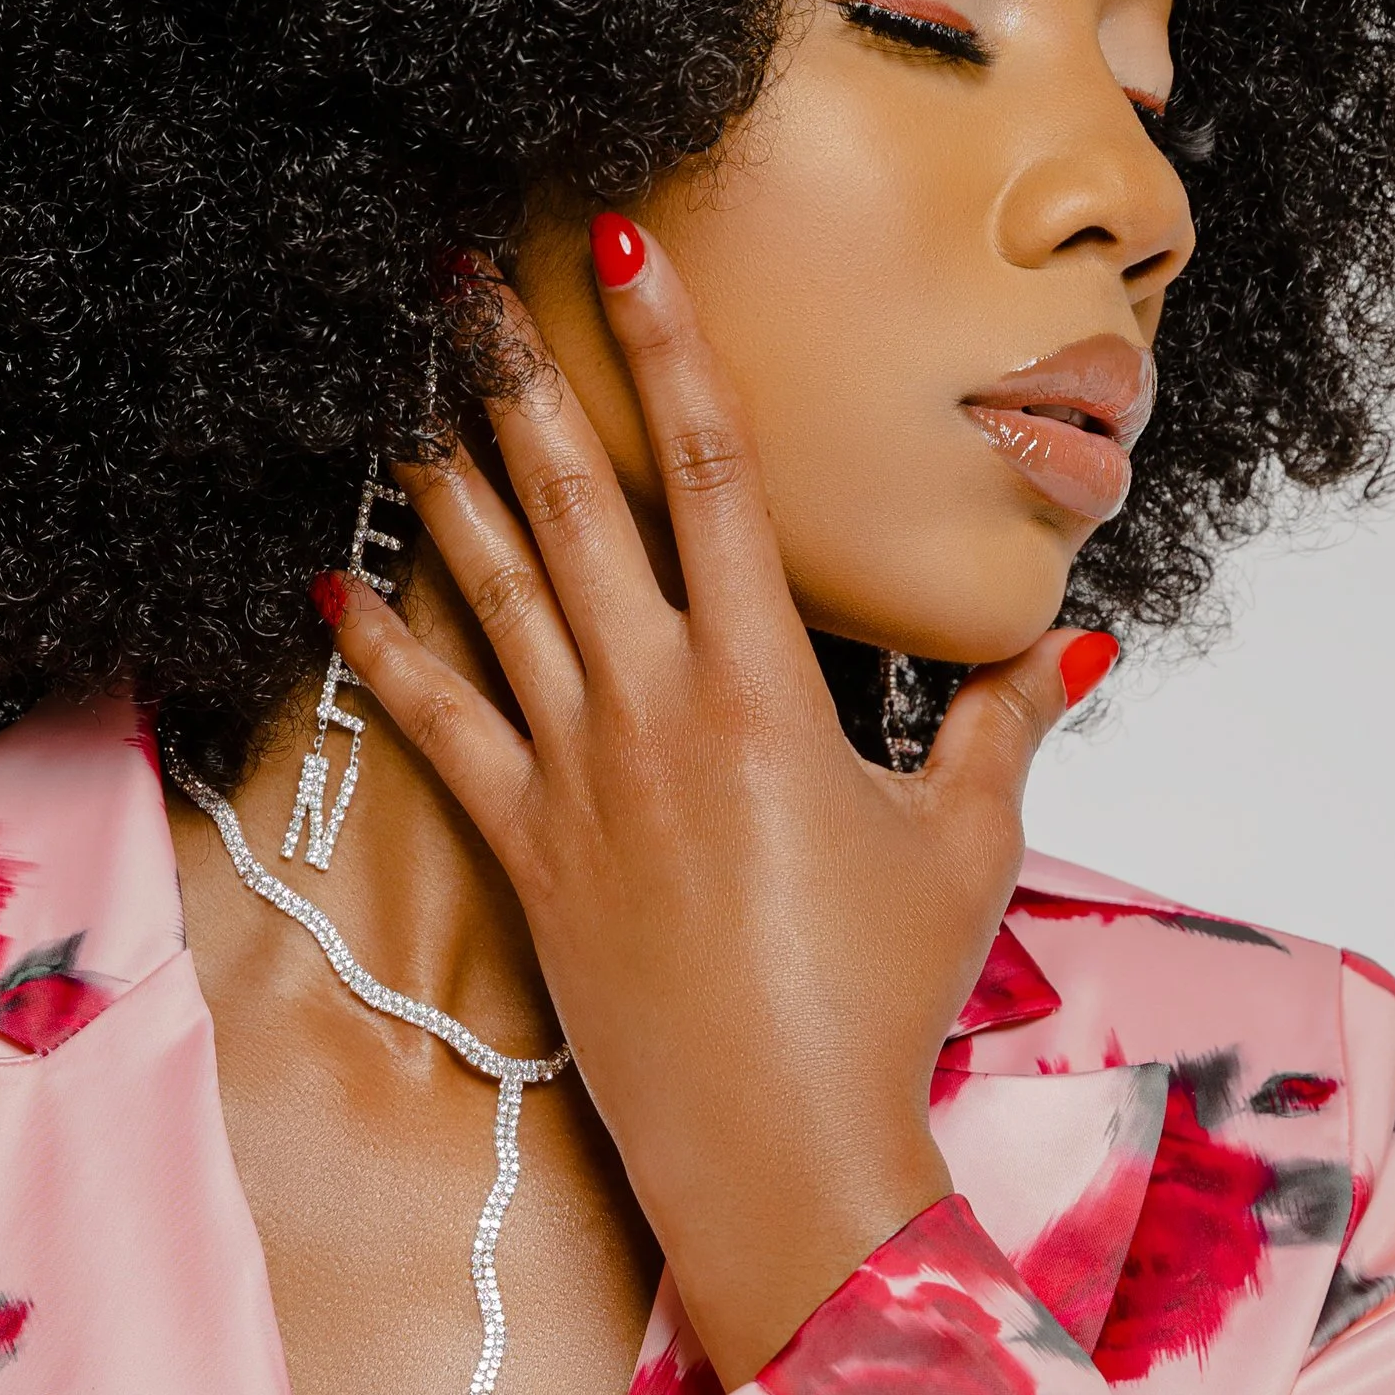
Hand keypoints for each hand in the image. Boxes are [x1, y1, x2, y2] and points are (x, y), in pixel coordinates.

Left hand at [332, 219, 1106, 1383]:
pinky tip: (332, 584)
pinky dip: (385, 650)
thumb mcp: (966, 843)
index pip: (714, 476)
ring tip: (394, 386)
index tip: (622, 246)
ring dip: (443, 480)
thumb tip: (1062, 637)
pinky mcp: (526, 849)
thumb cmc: (877, 998)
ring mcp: (576, 777)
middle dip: (518, 380)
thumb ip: (1003, 721)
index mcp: (766, 688)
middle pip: (575, 505)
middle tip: (463, 282)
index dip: (666, 349)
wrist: (777, 1148)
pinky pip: (439, 726)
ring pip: (494, 594)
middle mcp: (654, 710)